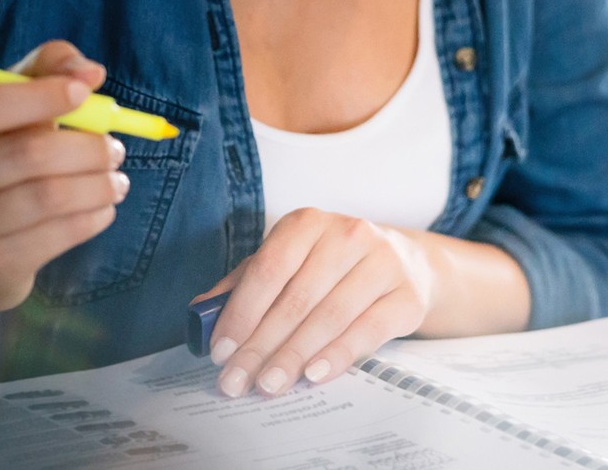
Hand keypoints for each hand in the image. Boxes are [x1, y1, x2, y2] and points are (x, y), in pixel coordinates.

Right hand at [0, 40, 128, 318]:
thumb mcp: (6, 106)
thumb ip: (45, 71)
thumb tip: (91, 71)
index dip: (42, 95)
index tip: (86, 90)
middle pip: (27, 153)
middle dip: (87, 146)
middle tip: (115, 147)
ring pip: (49, 196)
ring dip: (99, 183)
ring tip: (116, 178)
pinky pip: (59, 234)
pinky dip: (95, 215)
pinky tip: (104, 205)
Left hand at [191, 208, 435, 397]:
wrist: (405, 263)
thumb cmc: (333, 265)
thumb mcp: (289, 261)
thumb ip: (246, 283)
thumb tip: (201, 312)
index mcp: (308, 223)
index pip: (269, 268)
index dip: (242, 311)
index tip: (222, 350)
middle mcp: (347, 234)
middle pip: (296, 298)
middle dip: (261, 345)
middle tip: (237, 381)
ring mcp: (381, 262)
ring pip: (329, 316)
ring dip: (294, 356)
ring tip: (269, 384)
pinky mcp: (406, 295)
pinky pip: (368, 330)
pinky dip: (337, 356)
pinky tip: (313, 375)